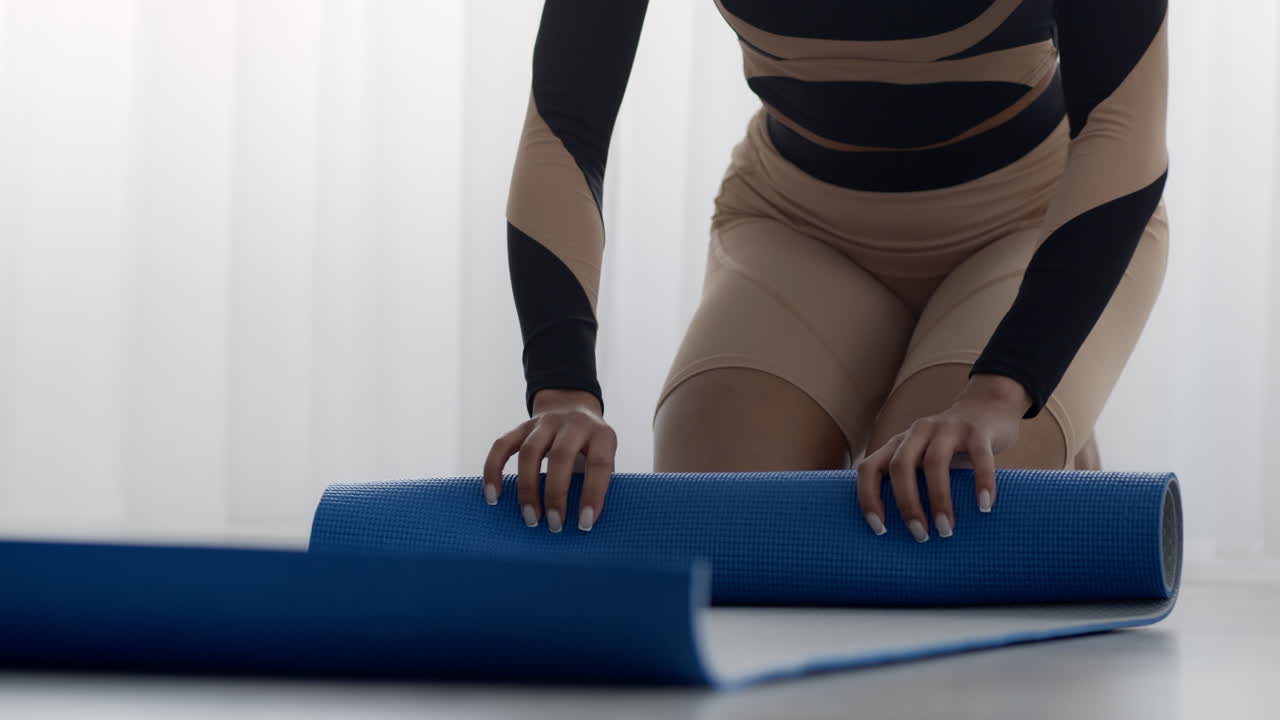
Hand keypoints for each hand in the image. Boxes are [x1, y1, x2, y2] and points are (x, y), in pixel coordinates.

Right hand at [482, 388, 616, 532]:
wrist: (573, 407)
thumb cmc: (591, 447)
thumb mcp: (604, 459)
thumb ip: (597, 483)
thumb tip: (582, 523)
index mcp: (601, 434)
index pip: (599, 464)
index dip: (592, 494)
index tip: (585, 523)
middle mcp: (573, 423)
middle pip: (560, 456)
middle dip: (555, 495)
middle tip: (554, 525)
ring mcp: (545, 422)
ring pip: (529, 452)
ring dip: (527, 489)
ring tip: (531, 519)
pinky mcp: (522, 426)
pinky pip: (502, 446)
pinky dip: (494, 471)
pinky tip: (494, 497)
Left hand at [855, 374, 1029, 541]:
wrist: (989, 406)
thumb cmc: (951, 447)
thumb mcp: (923, 458)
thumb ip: (913, 483)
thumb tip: (906, 535)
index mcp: (898, 443)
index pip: (869, 467)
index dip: (868, 498)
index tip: (880, 530)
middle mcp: (917, 432)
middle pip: (900, 467)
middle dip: (907, 504)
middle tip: (920, 535)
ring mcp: (947, 428)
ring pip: (935, 462)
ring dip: (939, 499)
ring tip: (947, 530)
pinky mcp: (977, 430)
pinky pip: (979, 456)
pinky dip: (981, 482)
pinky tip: (984, 506)